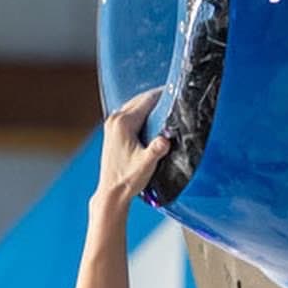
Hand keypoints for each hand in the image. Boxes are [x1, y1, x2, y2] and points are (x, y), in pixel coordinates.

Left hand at [97, 88, 170, 205]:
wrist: (111, 193)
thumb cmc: (127, 180)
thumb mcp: (146, 165)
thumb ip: (157, 150)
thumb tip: (166, 139)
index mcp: (124, 123)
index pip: (147, 99)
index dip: (163, 95)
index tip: (176, 93)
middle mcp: (115, 119)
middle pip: (140, 99)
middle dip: (157, 98)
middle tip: (173, 99)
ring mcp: (111, 125)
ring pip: (134, 105)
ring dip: (148, 105)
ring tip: (164, 108)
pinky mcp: (111, 132)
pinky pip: (129, 114)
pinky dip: (140, 113)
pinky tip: (150, 121)